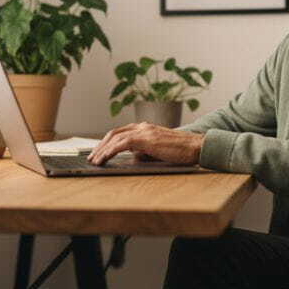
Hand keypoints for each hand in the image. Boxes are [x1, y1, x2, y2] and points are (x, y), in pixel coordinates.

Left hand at [87, 122, 203, 165]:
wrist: (196, 147)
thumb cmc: (182, 151)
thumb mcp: (159, 150)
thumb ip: (145, 151)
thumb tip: (134, 157)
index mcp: (146, 128)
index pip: (121, 133)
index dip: (107, 142)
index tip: (99, 152)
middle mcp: (143, 126)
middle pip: (114, 133)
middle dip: (101, 146)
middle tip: (92, 157)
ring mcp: (144, 131)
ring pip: (115, 137)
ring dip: (102, 150)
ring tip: (95, 161)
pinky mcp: (146, 139)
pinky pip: (122, 143)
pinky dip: (110, 151)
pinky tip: (104, 158)